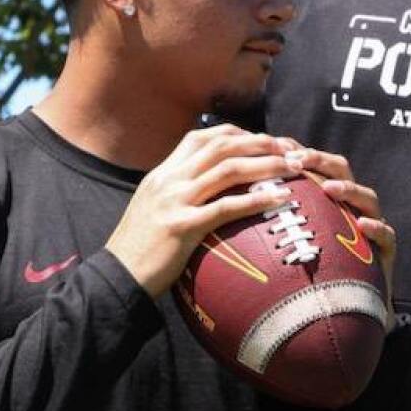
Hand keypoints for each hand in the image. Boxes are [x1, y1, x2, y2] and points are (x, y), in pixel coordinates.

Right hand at [105, 125, 298, 295]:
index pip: (202, 137)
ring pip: (228, 170)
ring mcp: (175, 201)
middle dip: (260, 143)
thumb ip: (177, 193)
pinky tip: (279, 199)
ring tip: (293, 168)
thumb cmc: (140, 249)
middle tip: (290, 149)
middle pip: (222, 146)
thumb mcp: (154, 209)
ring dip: (266, 165)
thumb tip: (208, 190)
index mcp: (163, 173)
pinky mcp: (182, 227)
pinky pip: (225, 207)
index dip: (238, 134)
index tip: (264, 141)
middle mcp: (169, 180)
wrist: (117, 276)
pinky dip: (256, 199)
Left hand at [279, 141, 397, 296]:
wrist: (343, 311)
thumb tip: (235, 205)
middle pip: (342, 171)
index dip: (299, 153)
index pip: (316, 166)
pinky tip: (363, 225)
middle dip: (321, 161)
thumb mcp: (290, 246)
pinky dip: (377, 228)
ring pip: (368, 198)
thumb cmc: (312, 276)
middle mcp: (350, 207)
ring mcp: (371, 225)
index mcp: (327, 201)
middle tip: (298, 159)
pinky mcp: (385, 251)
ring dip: (349, 190)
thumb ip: (272, 223)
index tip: (277, 148)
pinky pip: (386, 235)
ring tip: (329, 188)